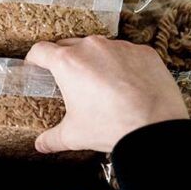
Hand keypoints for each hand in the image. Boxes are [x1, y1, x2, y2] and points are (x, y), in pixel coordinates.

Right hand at [25, 36, 188, 152]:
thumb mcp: (74, 135)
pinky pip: (126, 53)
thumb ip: (52, 138)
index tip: (36, 66)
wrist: (155, 127)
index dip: (34, 59)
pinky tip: (127, 84)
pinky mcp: (144, 51)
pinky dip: (123, 64)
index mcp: (68, 63)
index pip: (40, 50)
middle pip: (69, 45)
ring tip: (101, 83)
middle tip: (69, 80)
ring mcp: (120, 46)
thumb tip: (40, 145)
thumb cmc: (111, 127)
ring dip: (96, 61)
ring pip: (99, 48)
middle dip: (66, 60)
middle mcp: (92, 47)